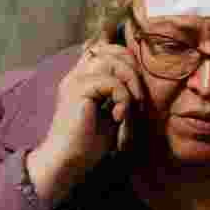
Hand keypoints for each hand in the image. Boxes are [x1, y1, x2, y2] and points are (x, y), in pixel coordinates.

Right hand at [26, 42, 145, 204]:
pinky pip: (112, 83)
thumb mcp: (111, 113)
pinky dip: (123, 99)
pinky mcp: (78, 90)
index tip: (136, 87)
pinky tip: (118, 117)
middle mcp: (77, 74)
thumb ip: (120, 94)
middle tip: (138, 99)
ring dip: (131, 84)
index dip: (126, 59)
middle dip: (133, 71)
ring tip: (130, 107)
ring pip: (113, 62)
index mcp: (82, 77)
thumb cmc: (90, 143)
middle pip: (112, 51)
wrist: (68, 161)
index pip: (105, 49)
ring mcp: (76, 79)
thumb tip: (140, 80)